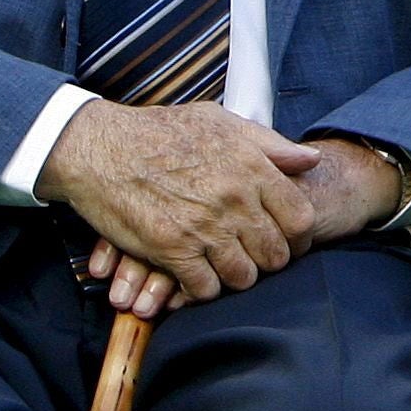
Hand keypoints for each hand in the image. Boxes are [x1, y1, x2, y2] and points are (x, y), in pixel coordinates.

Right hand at [38, 99, 320, 306]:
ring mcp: (204, 227)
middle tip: (255, 258)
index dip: (300, 237)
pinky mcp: (172, 250)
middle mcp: (234, 200)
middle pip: (276, 254)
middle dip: (269, 261)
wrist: (99, 148)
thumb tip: (311, 160)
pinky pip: (205, 288)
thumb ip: (269, 144)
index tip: (290, 242)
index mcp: (251, 168)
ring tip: (225, 268)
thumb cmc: (159, 131)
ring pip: (244, 277)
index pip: (300, 219)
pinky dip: (203, 289)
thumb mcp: (220, 121)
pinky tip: (196, 276)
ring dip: (237, 277)